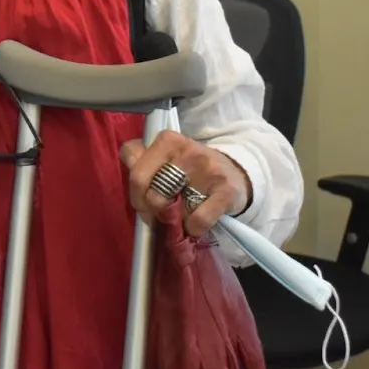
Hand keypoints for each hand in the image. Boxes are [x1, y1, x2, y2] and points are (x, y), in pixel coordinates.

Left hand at [121, 131, 251, 236]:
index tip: (142, 202)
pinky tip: (195, 224)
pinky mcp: (226, 190)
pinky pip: (198, 220)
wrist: (236, 175)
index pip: (132, 160)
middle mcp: (187, 150)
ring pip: (172, 208)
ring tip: (180, 216)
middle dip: (150, 210)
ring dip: (173, 221)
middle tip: (159, 215)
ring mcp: (208, 169)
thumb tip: (134, 188)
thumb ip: (143, 165)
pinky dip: (193, 228)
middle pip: (149, 191)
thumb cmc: (192, 171)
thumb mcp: (166, 159)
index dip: (134, 190)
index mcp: (167, 140)